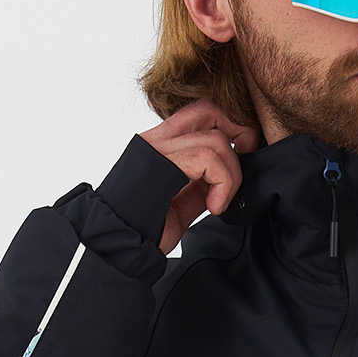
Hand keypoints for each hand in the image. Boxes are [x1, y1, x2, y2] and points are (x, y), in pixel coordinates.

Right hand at [140, 101, 257, 251]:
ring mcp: (158, 148)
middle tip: (241, 165)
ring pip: (216, 139)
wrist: (116, 246)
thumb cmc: (142, 230)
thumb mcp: (178, 205)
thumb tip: (220, 183)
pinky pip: (209, 159)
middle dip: (238, 133)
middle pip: (209, 110)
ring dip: (231, 175)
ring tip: (219, 202)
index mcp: (158, 146)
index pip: (199, 115)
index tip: (241, 155)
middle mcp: (156, 140)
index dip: (228, 128)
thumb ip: (197, 187)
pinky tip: (214, 206)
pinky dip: (223, 184)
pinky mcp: (163, 163)